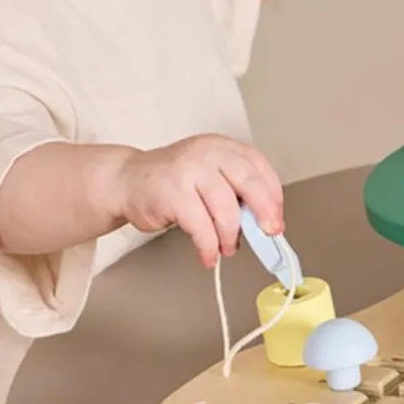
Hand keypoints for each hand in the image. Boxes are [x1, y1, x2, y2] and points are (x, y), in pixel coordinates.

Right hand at [115, 135, 283, 267]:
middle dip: (264, 214)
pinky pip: (201, 227)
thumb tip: (264, 223)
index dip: (273, 198)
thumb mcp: (212, 177)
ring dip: (230, 237)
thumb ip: (237, 193)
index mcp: (225, 148)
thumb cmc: (174, 182)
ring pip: (226, 210)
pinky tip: (208, 255)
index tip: (276, 220)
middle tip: (269, 234)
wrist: (127, 180)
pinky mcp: (173, 192)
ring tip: (227, 248)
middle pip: (250, 184)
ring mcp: (190, 170)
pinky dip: (208, 247)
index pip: (261, 170)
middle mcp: (210, 153)